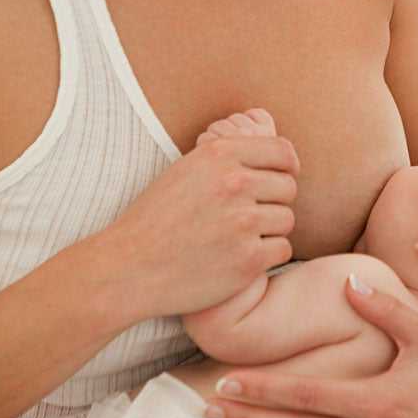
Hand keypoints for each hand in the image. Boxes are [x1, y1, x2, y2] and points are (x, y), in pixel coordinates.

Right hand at [97, 114, 297, 322]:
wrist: (128, 266)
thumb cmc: (157, 218)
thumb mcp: (188, 169)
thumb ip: (229, 157)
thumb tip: (281, 153)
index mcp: (220, 154)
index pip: (283, 151)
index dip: (288, 166)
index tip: (281, 179)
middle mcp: (234, 182)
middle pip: (288, 187)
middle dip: (274, 201)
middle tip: (248, 217)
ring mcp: (242, 221)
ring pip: (286, 219)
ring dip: (269, 230)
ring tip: (238, 238)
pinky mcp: (248, 259)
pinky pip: (282, 249)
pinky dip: (266, 256)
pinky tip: (239, 258)